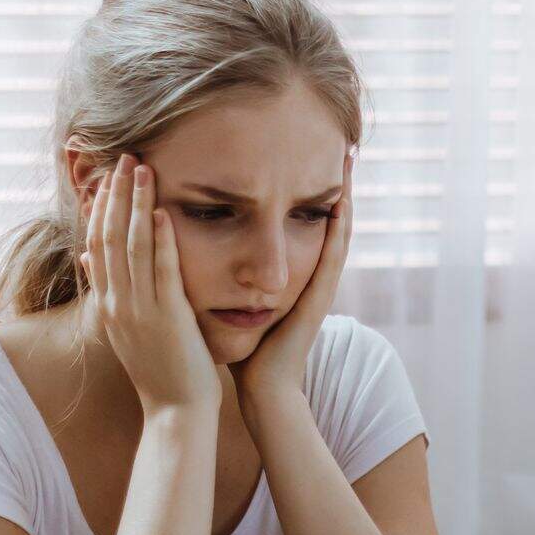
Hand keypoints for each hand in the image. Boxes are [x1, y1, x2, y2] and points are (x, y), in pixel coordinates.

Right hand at [81, 152, 221, 415]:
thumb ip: (109, 289)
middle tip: (124, 157)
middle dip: (116, 194)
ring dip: (136, 205)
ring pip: (133, 247)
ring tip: (142, 168)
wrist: (174, 411)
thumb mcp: (126, 326)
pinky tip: (163, 212)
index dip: (101, 208)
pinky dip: (162, 240)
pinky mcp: (168, 317)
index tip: (106, 176)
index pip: (97, 244)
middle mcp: (118, 303)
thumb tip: (87, 255)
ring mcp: (140, 310)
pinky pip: (163, 272)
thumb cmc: (160, 370)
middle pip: (110, 237)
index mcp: (109, 303)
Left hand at [232, 151, 352, 414]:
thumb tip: (185, 243)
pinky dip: (340, 229)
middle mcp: (308, 274)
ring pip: (336, 232)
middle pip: (324, 219)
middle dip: (333, 183)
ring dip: (345, 195)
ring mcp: (318, 285)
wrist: (262, 389)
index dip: (303, 188)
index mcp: (288, 272)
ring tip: (350, 161)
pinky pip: (333, 256)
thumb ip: (220, 272)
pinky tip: (343, 202)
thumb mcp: (230, 298)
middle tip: (340, 145)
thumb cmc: (241, 349)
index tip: (302, 150)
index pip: (299, 220)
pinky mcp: (319, 298)